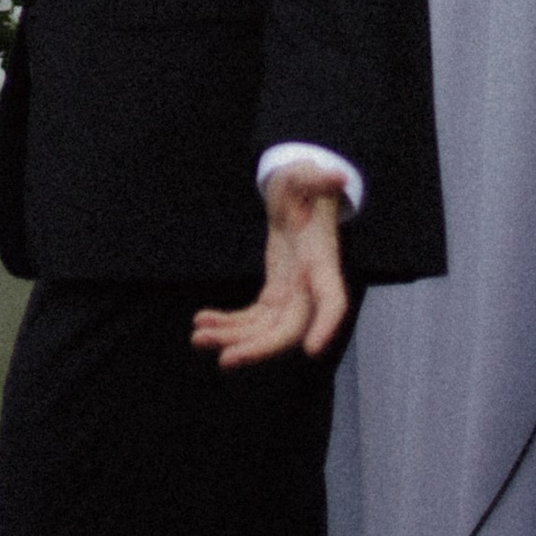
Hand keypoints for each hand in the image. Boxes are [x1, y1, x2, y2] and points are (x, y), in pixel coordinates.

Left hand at [191, 171, 349, 369]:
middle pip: (290, 329)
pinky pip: (252, 319)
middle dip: (259, 348)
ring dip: (233, 339)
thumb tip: (336, 177)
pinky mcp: (275, 294)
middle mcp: (309, 285)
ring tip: (199, 338)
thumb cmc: (303, 184)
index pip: (332, 300)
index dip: (325, 325)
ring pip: (266, 331)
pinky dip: (228, 324)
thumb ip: (317, 178)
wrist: (297, 194)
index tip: (312, 351)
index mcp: (321, 260)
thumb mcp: (305, 175)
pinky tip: (202, 322)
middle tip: (226, 360)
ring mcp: (291, 293)